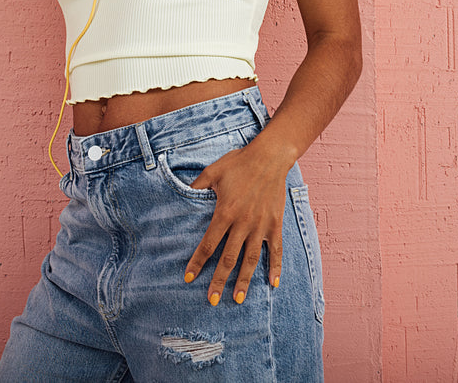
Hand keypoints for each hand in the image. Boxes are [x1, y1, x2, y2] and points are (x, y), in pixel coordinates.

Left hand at [182, 139, 294, 305]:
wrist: (269, 156)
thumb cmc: (238, 163)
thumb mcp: (212, 172)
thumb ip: (196, 187)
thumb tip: (181, 196)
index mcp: (225, 213)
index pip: (208, 244)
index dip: (197, 262)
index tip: (188, 277)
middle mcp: (243, 223)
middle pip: (228, 258)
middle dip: (219, 280)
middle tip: (212, 300)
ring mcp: (261, 225)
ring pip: (251, 259)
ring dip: (245, 281)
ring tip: (239, 299)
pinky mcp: (275, 224)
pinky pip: (276, 250)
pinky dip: (275, 267)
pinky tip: (273, 283)